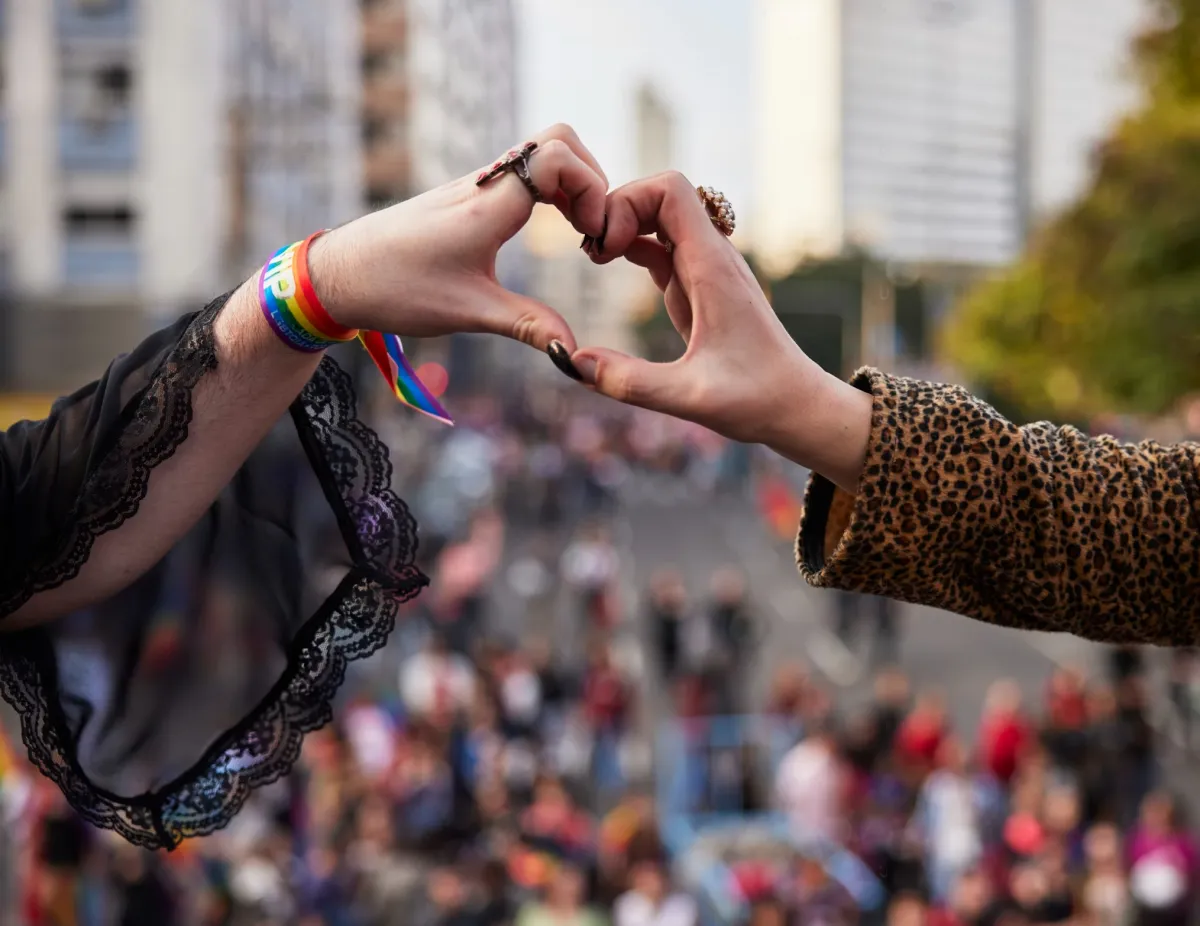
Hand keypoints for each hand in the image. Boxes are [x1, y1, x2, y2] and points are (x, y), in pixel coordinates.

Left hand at [308, 124, 607, 351]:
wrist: (337, 275)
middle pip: (558, 140)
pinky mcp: (467, 197)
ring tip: (578, 234)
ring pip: (540, 154)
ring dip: (572, 186)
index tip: (592, 237)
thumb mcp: (469, 313)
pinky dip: (550, 193)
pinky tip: (550, 231)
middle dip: (591, 178)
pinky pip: (522, 173)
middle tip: (592, 230)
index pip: (557, 156)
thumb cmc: (395, 289)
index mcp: (489, 205)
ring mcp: (476, 186)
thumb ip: (528, 326)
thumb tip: (572, 353)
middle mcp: (485, 184)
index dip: (592, 188)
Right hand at [574, 171, 872, 491]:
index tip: (604, 247)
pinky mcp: (700, 288)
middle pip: (660, 195)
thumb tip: (574, 363)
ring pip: (660, 217)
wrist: (798, 407)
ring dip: (623, 225)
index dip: (629, 201)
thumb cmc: (757, 400)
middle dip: (618, 209)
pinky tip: (608, 267)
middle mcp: (712, 258)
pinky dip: (631, 245)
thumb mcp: (690, 398)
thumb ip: (631, 382)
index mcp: (713, 268)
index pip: (671, 190)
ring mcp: (706, 270)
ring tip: (593, 258)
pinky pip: (661, 246)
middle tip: (590, 253)